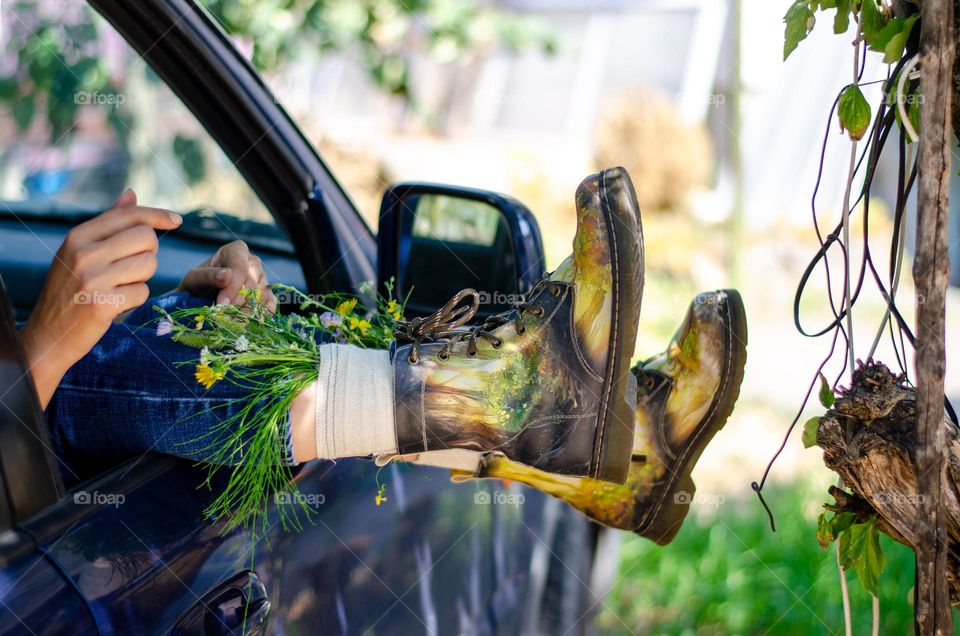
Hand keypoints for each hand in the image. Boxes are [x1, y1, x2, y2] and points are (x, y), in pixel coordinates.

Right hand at [20, 189, 181, 407]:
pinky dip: (136, 299)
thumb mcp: (81, 252)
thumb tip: (132, 193)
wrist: (48, 335)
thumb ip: (109, 223)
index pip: (128, 215)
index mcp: (78, 236)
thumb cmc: (70, 290)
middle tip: (132, 268)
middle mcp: (83, 254)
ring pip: (148, 265)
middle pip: (146, 238)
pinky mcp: (102, 304)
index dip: (158, 215)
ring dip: (142, 278)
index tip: (178, 220)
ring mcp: (92, 279)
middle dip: (149, 253)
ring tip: (119, 287)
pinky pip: (142, 292)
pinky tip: (116, 304)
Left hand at [177, 240, 275, 312]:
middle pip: (253, 281)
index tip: (222, 303)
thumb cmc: (197, 286)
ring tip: (231, 321)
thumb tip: (227, 275)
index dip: (233, 286)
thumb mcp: (194, 279)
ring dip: (248, 311)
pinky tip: (248, 321)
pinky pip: (270, 304)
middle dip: (238, 301)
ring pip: (263, 294)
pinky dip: (261, 315)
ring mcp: (262, 279)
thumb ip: (208, 276)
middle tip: (224, 316)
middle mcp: (253, 262)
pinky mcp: (267, 295)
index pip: (240, 267)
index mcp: (236, 251)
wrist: (202, 301)